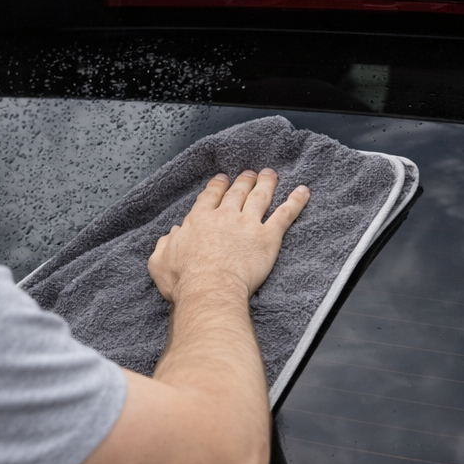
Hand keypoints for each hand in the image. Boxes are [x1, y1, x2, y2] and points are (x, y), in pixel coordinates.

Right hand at [148, 169, 309, 302]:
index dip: (217, 186)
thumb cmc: (184, 280)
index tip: (221, 179)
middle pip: (236, 192)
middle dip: (243, 181)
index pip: (209, 197)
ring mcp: (247, 224)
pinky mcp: (267, 237)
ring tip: (271, 175)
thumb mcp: (160, 262)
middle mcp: (224, 216)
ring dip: (266, 183)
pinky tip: (303, 192)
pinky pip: (285, 215)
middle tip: (249, 173)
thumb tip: (171, 234)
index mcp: (199, 220)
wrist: (210, 289)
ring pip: (260, 197)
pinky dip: (295, 202)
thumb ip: (164, 245)